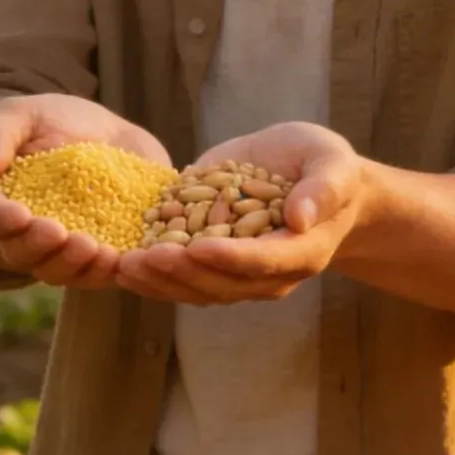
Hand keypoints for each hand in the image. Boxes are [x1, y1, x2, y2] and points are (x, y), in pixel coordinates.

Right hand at [0, 93, 171, 290]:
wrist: (100, 132)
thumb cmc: (48, 121)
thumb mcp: (19, 115)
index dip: (1, 219)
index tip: (19, 215)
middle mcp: (23, 234)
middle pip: (21, 253)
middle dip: (39, 247)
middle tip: (59, 233)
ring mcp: (59, 250)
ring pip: (57, 271)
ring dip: (74, 265)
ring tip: (95, 250)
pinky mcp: (95, 254)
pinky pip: (96, 274)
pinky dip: (107, 272)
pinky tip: (121, 261)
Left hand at [115, 122, 364, 305]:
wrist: (310, 177)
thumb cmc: (326, 166)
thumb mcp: (333, 163)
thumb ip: (323, 188)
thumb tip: (300, 216)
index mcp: (302, 251)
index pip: (264, 262)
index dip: (231, 258)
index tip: (197, 247)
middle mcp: (270, 273)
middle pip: (223, 284)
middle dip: (181, 273)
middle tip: (143, 258)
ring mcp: (240, 273)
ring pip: (197, 290)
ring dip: (159, 282)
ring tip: (123, 265)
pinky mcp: (216, 264)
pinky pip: (184, 280)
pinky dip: (153, 276)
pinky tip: (120, 264)